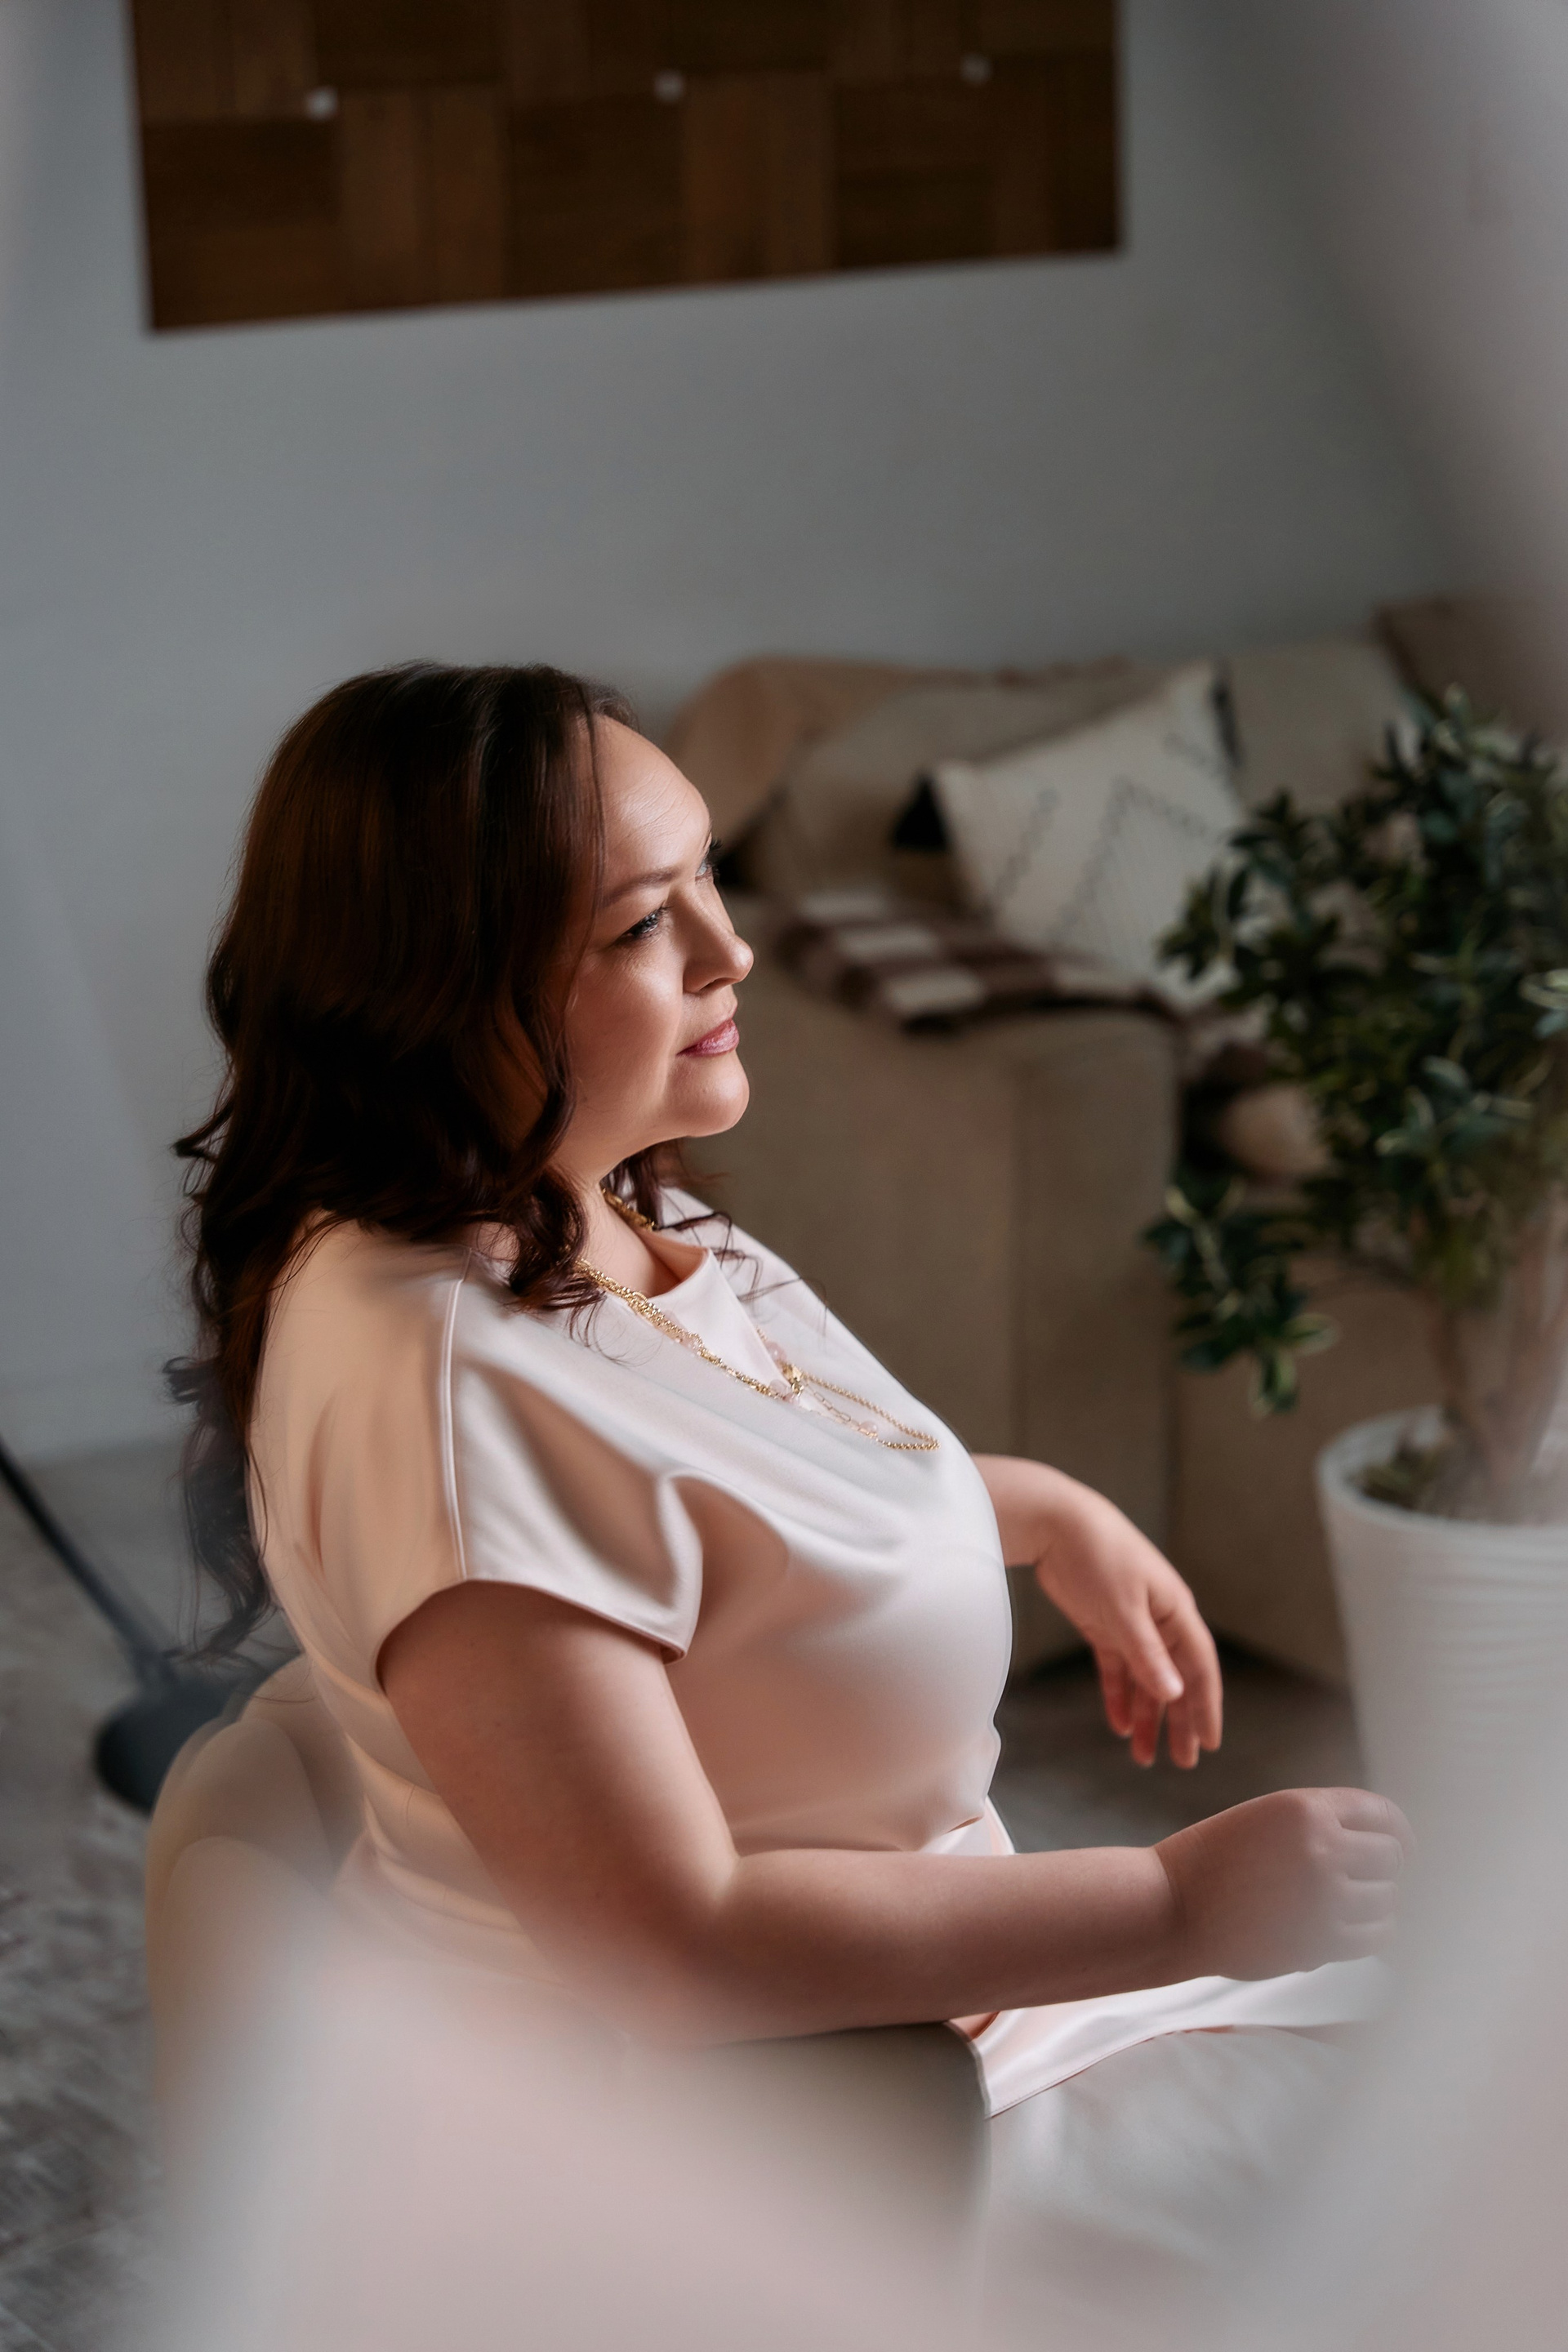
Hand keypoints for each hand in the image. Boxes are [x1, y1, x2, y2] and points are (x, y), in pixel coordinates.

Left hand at [1029, 1478, 1221, 1768]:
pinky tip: (1119, 1725)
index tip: (1210, 1743)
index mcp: (1176, 1612)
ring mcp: (1132, 1623)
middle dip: (1180, 1721)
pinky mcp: (1104, 1623)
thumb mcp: (1124, 1608)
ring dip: (1147, 1716)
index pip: (1200, 1668)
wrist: (1056, 1522)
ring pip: (1146, 1679)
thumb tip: (1174, 1694)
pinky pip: (1118, 1668)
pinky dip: (1119, 1696)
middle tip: (1184, 1762)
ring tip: (1144, 1756)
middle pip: (1176, 1679)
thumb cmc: (1098, 1555)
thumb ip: (1147, 1653)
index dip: (1206, 1706)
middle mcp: (1159, 1620)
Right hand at [1156, 1787, 1412, 1979]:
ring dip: (1376, 1904)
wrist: (1172, 1907)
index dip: (1399, 1834)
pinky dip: (1372, 1933)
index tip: (1402, 1849)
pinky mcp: (1321, 1940)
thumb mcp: (1266, 1820)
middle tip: (1361, 1882)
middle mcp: (1321, 1846)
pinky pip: (1377, 1935)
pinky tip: (1349, 1929)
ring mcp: (1324, 1895)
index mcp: (1305, 1808)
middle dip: (1381, 1870)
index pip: (1383, 1814)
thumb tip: (1385, 1850)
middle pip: (1391, 1857)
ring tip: (1347, 1908)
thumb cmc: (1214, 1862)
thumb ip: (1319, 1825)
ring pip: (1388, 1898)